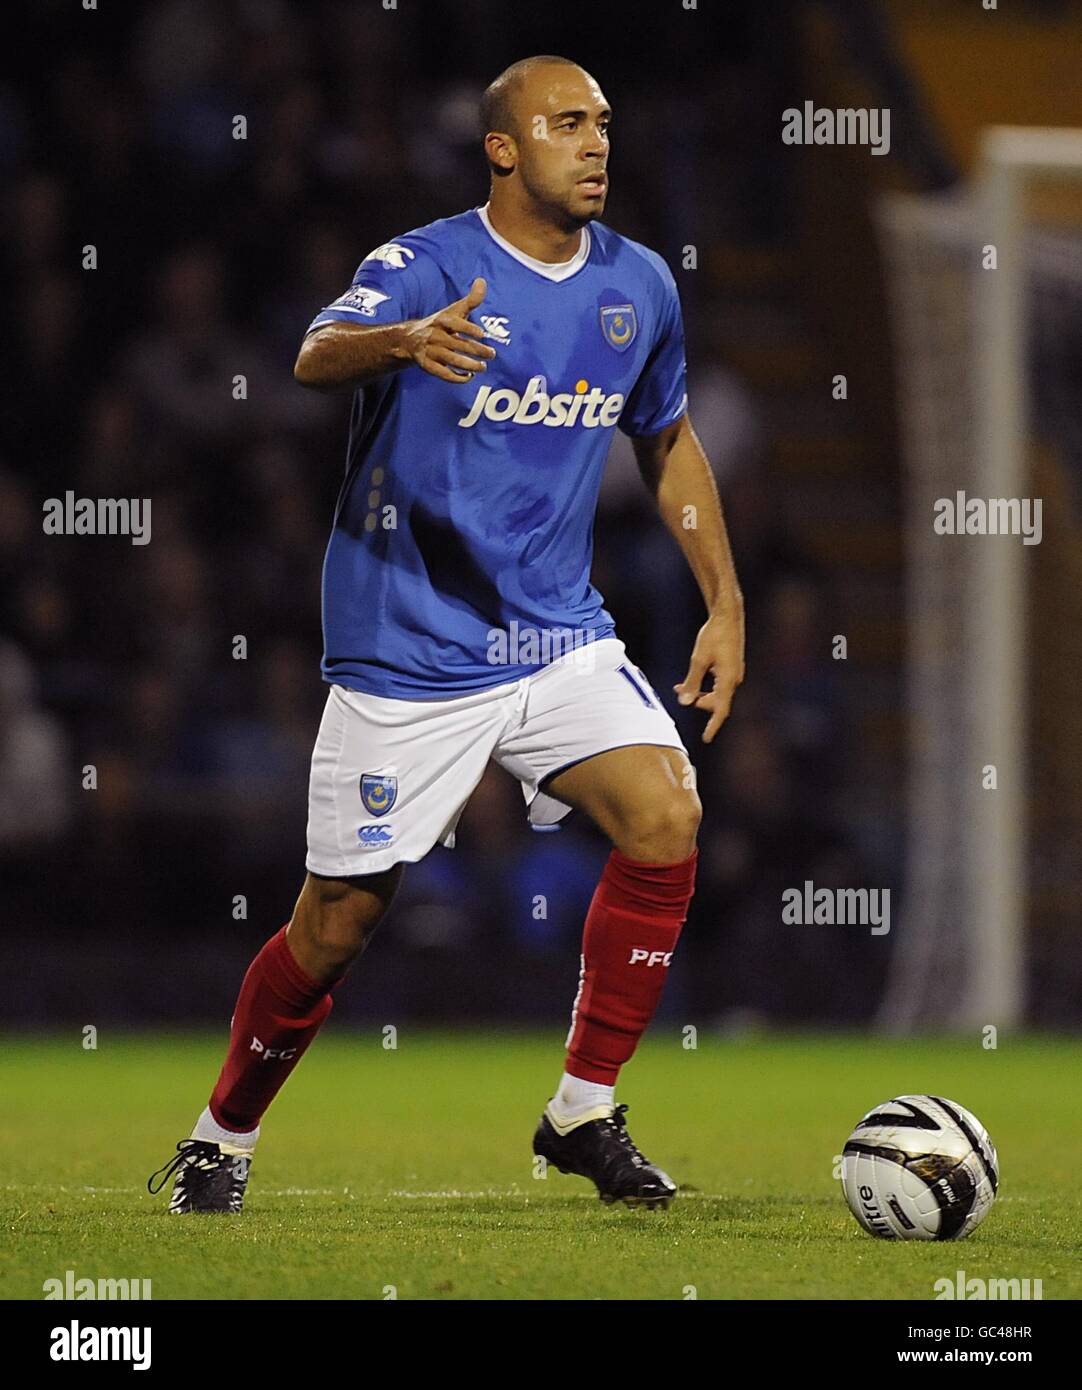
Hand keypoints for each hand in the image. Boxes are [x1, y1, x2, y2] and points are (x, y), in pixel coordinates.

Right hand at [403, 278, 495, 382]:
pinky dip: (457, 377)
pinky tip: (469, 376)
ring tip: (483, 367)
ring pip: (452, 360)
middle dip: (476, 350)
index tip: (481, 334)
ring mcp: (430, 351)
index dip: (467, 328)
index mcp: (441, 320)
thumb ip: (471, 300)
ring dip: (470, 365)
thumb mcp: (453, 310)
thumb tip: (482, 281)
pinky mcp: (427, 365)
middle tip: (491, 354)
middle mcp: (435, 335)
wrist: (410, 339)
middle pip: (457, 344)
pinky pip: (443, 374)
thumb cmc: (440, 324)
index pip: (453, 323)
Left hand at [674, 606, 744, 742]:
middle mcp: (734, 679)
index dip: (713, 725)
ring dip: (700, 694)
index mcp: (728, 680)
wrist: (728, 616)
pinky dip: (705, 685)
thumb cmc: (714, 635)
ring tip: (680, 687)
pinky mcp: (731, 667)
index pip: (721, 710)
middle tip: (680, 693)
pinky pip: (718, 684)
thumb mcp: (698, 659)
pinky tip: (692, 679)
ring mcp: (734, 673)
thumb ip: (692, 682)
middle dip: (699, 703)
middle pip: (717, 702)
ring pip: (716, 693)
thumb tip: (685, 702)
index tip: (706, 739)